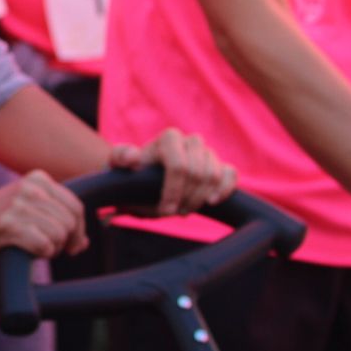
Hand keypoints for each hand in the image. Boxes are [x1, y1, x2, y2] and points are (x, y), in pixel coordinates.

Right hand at [0, 170, 87, 258]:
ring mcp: (18, 206)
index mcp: (37, 178)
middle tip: (51, 248)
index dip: (79, 229)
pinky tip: (29, 251)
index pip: (76, 206)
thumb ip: (57, 218)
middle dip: (65, 241)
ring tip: (36, 247)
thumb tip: (83, 243)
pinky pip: (44, 246)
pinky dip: (41, 254)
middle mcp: (29, 188)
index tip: (72, 243)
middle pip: (69, 222)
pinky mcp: (9, 226)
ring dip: (52, 248)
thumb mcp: (27, 206)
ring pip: (59, 235)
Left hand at [109, 128, 236, 215]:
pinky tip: (211, 202)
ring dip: (199, 199)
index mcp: (169, 138)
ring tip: (183, 210)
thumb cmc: (133, 175)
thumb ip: (120, 157)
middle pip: (198, 173)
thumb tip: (133, 156)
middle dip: (185, 198)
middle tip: (172, 212)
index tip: (164, 210)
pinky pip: (231, 174)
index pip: (179, 166)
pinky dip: (224, 189)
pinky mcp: (220, 165)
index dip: (173, 191)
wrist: (145, 182)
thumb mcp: (119, 167)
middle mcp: (191, 141)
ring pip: (213, 176)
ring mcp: (207, 152)